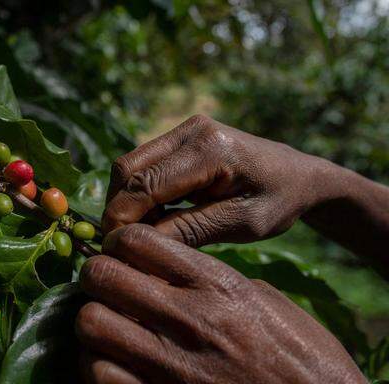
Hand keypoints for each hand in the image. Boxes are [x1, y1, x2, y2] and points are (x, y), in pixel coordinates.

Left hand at [76, 224, 366, 383]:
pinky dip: (97, 367)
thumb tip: (173, 270)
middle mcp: (189, 320)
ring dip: (93, 322)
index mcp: (217, 286)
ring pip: (90, 323)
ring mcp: (171, 365)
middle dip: (96, 276)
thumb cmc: (300, 356)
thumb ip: (214, 281)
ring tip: (107, 327)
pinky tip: (113, 364)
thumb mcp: (265, 302)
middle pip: (103, 275)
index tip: (120, 253)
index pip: (138, 241)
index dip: (119, 242)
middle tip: (104, 286)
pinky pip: (99, 374)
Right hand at [102, 115, 330, 246]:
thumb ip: (189, 230)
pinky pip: (144, 164)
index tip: (115, 250)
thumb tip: (136, 244)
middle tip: (121, 244)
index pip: (145, 184)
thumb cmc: (279, 201)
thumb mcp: (240, 224)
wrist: (300, 175)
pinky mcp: (180, 137)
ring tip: (139, 233)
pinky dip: (138, 193)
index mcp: (210, 149)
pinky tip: (153, 217)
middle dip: (117, 208)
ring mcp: (183, 129)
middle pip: (126, 168)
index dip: (122, 218)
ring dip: (126, 200)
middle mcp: (190, 130)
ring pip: (129, 165)